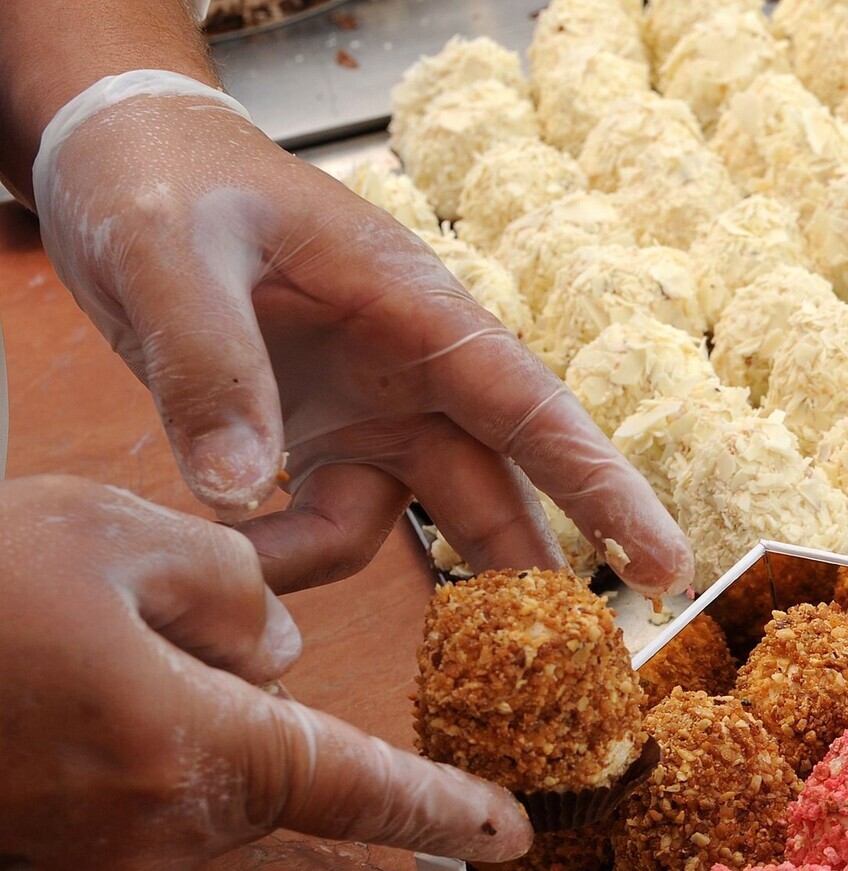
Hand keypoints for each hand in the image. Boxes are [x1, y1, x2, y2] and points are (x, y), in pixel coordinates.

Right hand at [0, 476, 530, 870]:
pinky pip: (93, 831)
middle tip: (96, 628)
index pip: (361, 788)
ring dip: (129, 731)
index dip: (443, 807)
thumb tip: (280, 644)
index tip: (507, 831)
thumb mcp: (102, 539)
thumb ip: (236, 584)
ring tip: (33, 672)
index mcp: (192, 756)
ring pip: (166, 790)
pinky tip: (18, 724)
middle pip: (245, 760)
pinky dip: (73, 777)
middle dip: (203, 691)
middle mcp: (143, 849)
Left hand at [30, 78, 692, 594]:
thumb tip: (237, 491)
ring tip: (232, 575)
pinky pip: (326, 525)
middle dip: (524, 581)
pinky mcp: (320, 440)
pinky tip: (220, 546)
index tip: (667, 566)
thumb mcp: (169, 254)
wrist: (120, 156)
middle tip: (566, 678)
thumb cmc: (162, 178)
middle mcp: (414, 371)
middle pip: (495, 491)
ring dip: (326, 563)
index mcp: (418, 310)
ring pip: (404, 525)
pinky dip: (279, 553)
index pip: (533, 411)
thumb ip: (206, 365)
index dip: (605, 491)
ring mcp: (370, 410)